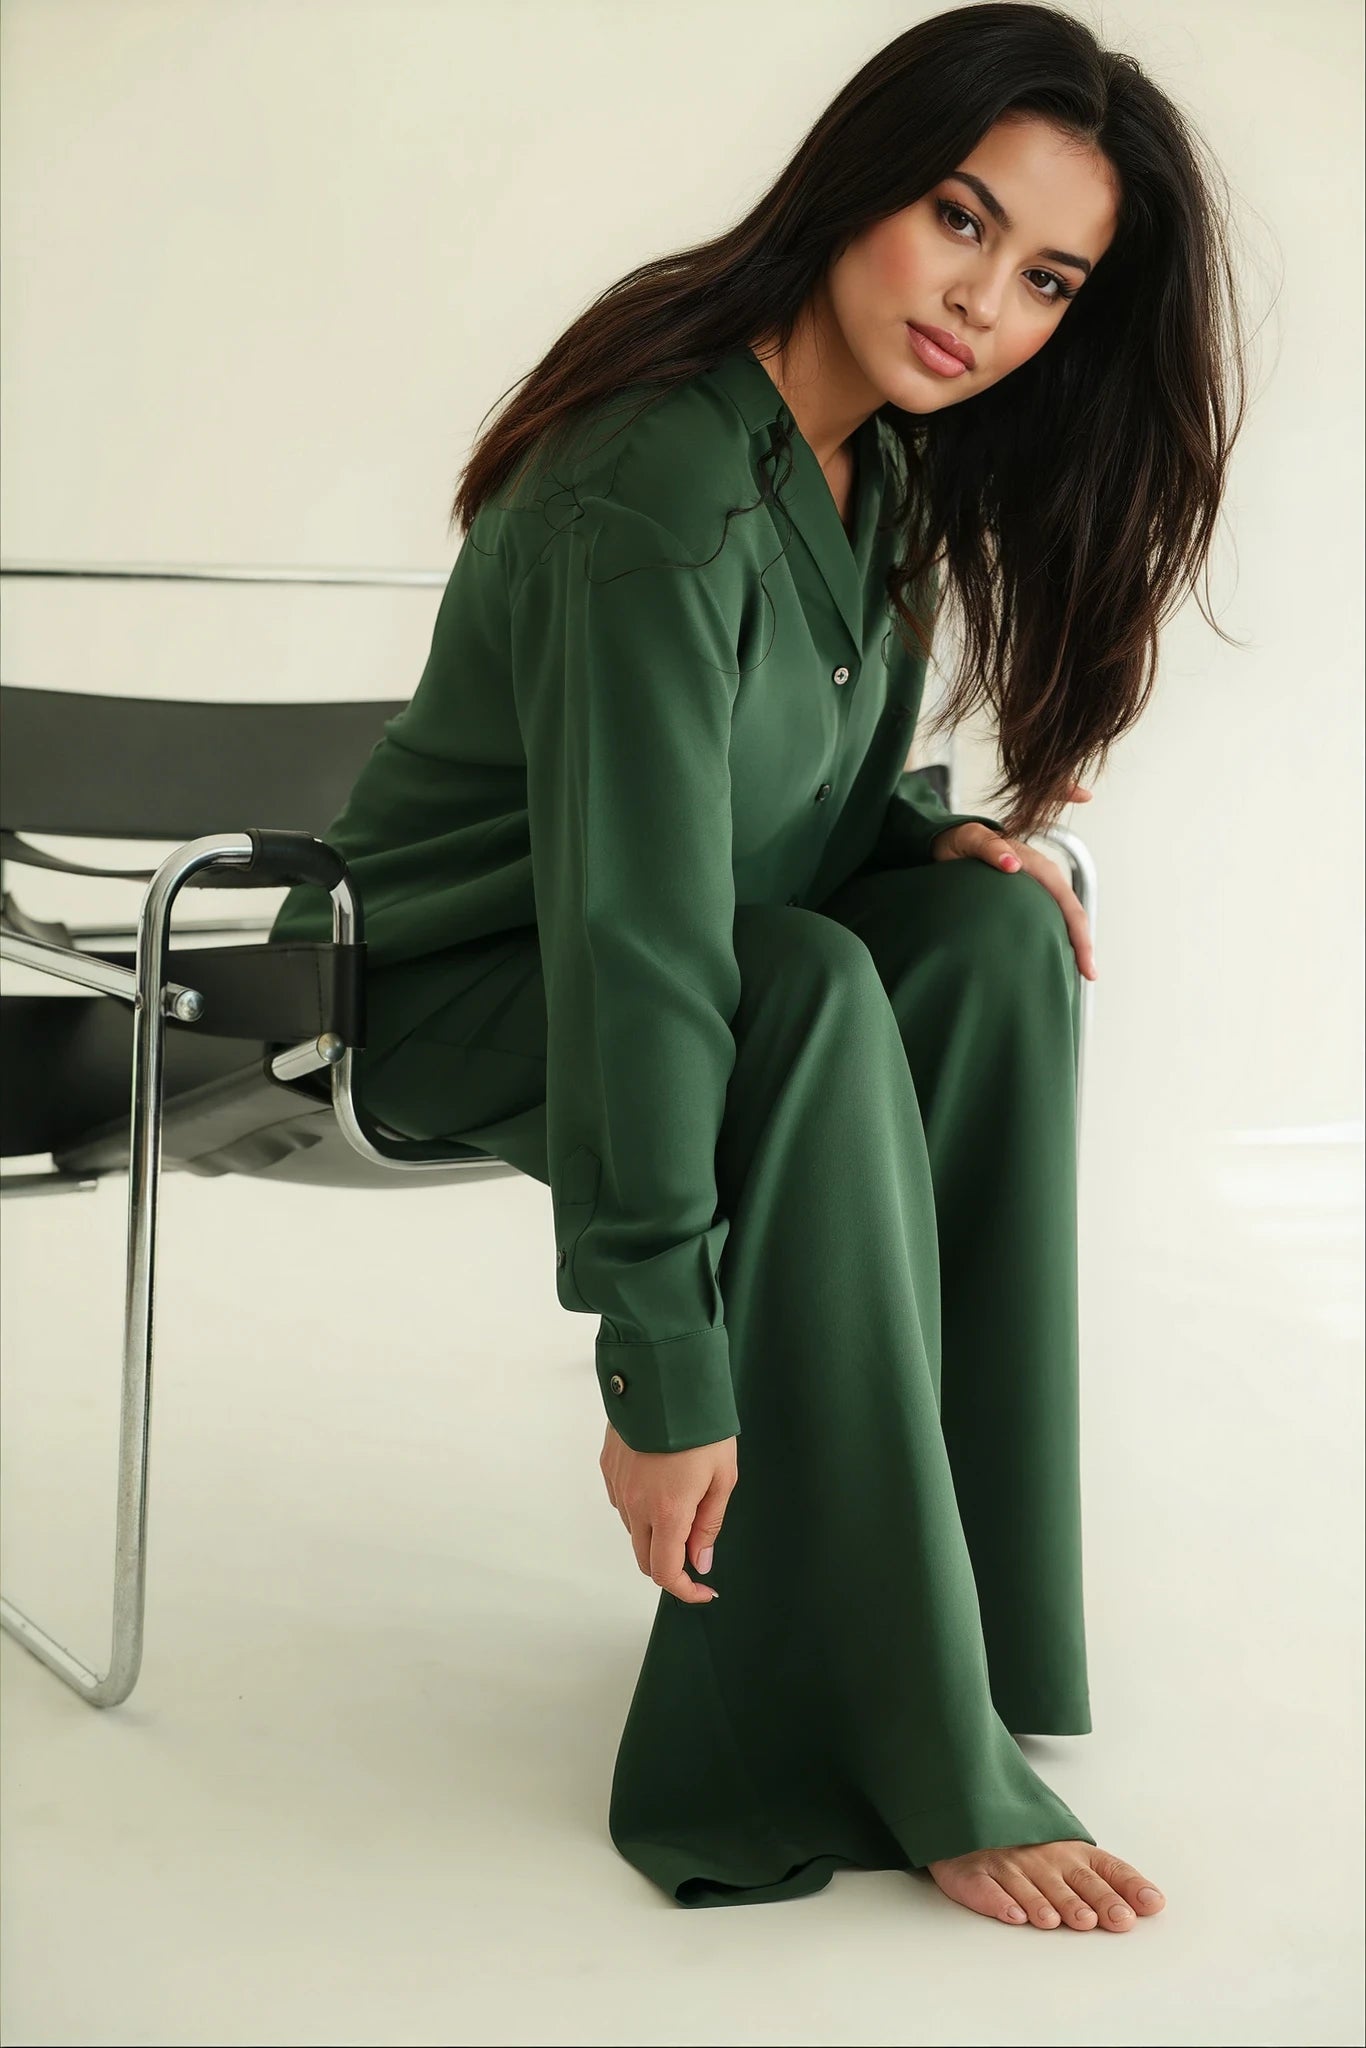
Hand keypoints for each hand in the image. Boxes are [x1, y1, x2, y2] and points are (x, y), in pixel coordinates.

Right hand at [599, 1423, 735, 1605]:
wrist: (666, 1379)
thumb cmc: (701, 1426)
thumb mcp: (723, 1477)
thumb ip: (709, 1525)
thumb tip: (700, 1562)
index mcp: (667, 1513)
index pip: (665, 1572)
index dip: (685, 1590)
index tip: (703, 1590)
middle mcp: (635, 1505)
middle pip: (644, 1558)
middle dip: (669, 1564)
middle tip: (695, 1545)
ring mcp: (618, 1486)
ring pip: (632, 1530)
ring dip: (654, 1532)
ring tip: (682, 1499)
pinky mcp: (608, 1467)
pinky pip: (622, 1502)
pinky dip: (640, 1507)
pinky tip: (660, 1481)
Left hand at [930, 782, 1096, 980]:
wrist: (945, 842)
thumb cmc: (960, 840)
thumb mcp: (971, 839)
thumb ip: (989, 847)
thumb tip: (1011, 863)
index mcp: (1037, 865)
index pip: (1067, 901)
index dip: (1080, 932)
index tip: (1085, 960)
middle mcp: (1041, 879)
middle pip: (1071, 914)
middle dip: (1082, 945)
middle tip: (1088, 975)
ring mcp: (1033, 890)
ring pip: (1060, 920)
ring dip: (1069, 944)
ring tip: (1073, 973)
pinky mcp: (1022, 901)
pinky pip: (1043, 921)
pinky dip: (1050, 939)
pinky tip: (1047, 958)